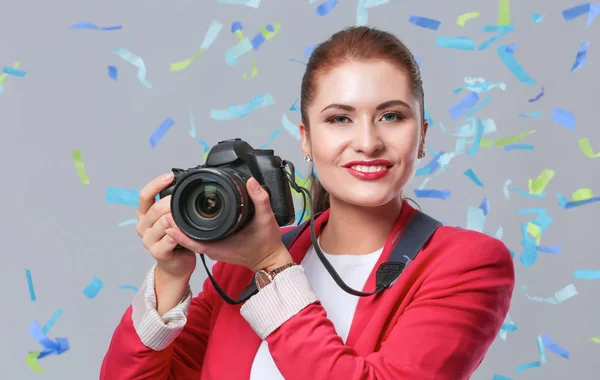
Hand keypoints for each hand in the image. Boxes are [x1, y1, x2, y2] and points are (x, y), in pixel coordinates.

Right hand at [136, 172, 196, 279]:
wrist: (176, 265)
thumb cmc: (176, 239)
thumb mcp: (171, 218)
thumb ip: (172, 205)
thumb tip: (182, 185)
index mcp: (143, 215)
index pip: (145, 195)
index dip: (156, 184)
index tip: (170, 176)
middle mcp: (142, 226)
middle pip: (156, 208)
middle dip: (173, 203)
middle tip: (187, 201)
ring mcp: (148, 240)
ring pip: (164, 222)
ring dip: (178, 218)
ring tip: (188, 218)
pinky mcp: (157, 252)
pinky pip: (170, 238)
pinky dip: (180, 233)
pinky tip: (185, 232)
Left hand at [164, 177, 292, 272]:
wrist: (271, 260)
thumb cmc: (267, 243)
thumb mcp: (267, 219)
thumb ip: (260, 199)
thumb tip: (251, 182)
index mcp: (222, 246)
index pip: (194, 242)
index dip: (179, 234)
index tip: (169, 221)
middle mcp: (215, 250)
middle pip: (189, 240)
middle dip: (176, 227)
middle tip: (165, 211)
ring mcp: (215, 250)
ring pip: (193, 240)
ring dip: (182, 229)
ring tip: (172, 213)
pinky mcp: (218, 248)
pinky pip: (199, 240)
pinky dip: (191, 232)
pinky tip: (188, 220)